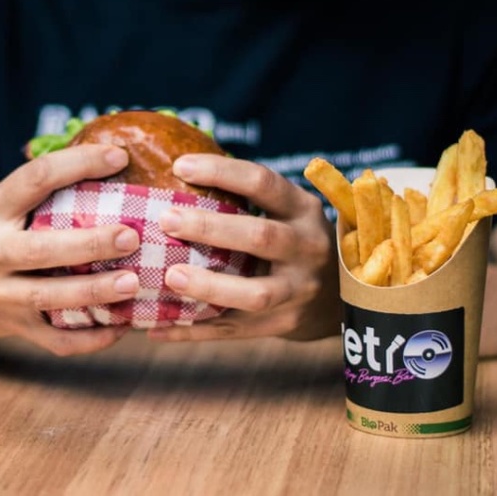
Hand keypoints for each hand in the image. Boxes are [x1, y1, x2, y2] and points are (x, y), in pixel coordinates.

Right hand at [0, 145, 142, 355]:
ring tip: (133, 284)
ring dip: (95, 293)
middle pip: (43, 250)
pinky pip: (55, 340)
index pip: (35, 179)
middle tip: (131, 235)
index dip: (78, 164)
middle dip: (91, 244)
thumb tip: (99, 156)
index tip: (118, 156)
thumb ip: (32, 191)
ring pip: (50, 298)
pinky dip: (91, 339)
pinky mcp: (11, 327)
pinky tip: (122, 327)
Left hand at [146, 154, 340, 342]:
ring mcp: (299, 291)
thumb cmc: (293, 239)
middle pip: (260, 236)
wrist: (339, 295)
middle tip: (166, 220)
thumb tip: (177, 170)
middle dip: (211, 228)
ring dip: (209, 286)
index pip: (263, 183)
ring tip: (170, 276)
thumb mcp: (287, 212)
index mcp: (302, 210)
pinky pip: (234, 330)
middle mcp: (307, 248)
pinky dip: (193, 330)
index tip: (180, 166)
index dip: (222, 172)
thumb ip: (247, 197)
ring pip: (255, 293)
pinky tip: (157, 328)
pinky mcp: (284, 324)